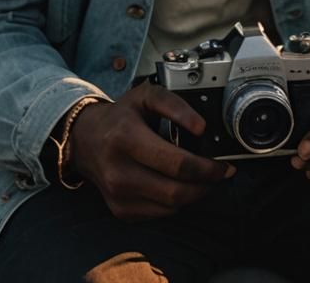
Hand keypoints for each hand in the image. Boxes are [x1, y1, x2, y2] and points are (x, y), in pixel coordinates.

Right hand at [67, 83, 233, 220]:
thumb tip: (200, 127)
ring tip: (202, 179)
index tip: (224, 166)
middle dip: (205, 185)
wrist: (86, 140)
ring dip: (193, 195)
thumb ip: (175, 105)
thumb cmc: (121, 116)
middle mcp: (119, 171)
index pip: (176, 164)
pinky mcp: (121, 211)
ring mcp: (119, 196)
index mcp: (126, 138)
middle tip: (219, 174)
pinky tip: (178, 185)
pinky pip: (159, 213)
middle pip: (176, 192)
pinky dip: (175, 202)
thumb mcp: (146, 96)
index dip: (206, 168)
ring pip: (171, 207)